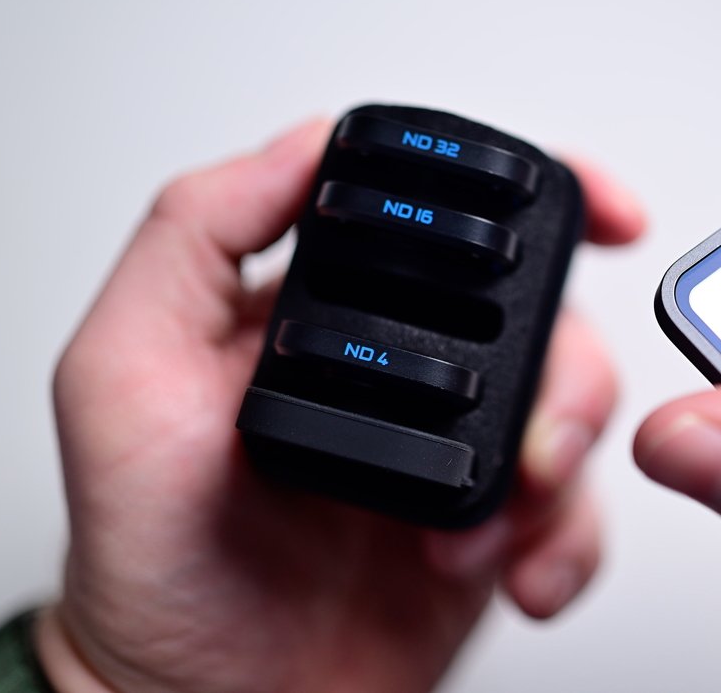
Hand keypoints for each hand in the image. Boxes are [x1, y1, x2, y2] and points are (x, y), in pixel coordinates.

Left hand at [38, 119, 645, 692]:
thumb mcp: (120, 372)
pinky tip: (518, 572)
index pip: (441, 223)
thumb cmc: (146, 560)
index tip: (599, 207)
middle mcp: (401, 375)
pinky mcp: (487, 533)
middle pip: (538, 314)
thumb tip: (298, 147)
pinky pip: (570, 514)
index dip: (534, 195)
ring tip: (494, 526)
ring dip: (562, 457)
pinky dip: (568, 542)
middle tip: (542, 427)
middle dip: (569, 362)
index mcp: (327, 315)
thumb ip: (194, 237)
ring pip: (569, 409)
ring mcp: (449, 454)